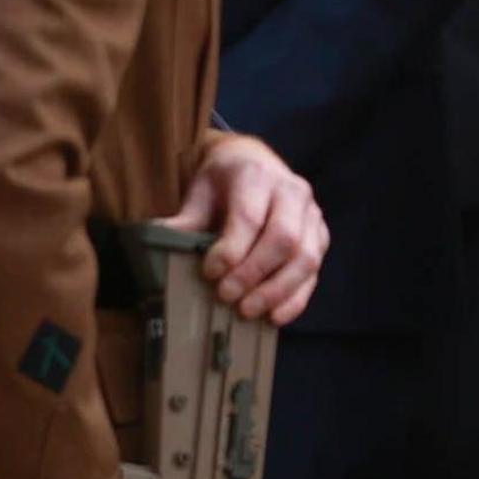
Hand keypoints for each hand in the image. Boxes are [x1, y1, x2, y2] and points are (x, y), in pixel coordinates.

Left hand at [169, 134, 326, 323]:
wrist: (253, 162)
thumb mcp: (199, 191)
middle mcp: (292, 192)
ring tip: (247, 310)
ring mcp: (312, 215)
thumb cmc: (222, 181)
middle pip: (282, 238)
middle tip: (226, 296)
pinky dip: (296, 298)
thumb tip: (158, 243)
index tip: (210, 273)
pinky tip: (275, 316)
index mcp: (257, 175)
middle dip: (253, 273)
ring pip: (305, 257)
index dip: (231, 250)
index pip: (249, 217)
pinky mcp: (320, 236)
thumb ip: (186, 219)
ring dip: (276, 290)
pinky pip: (315, 271)